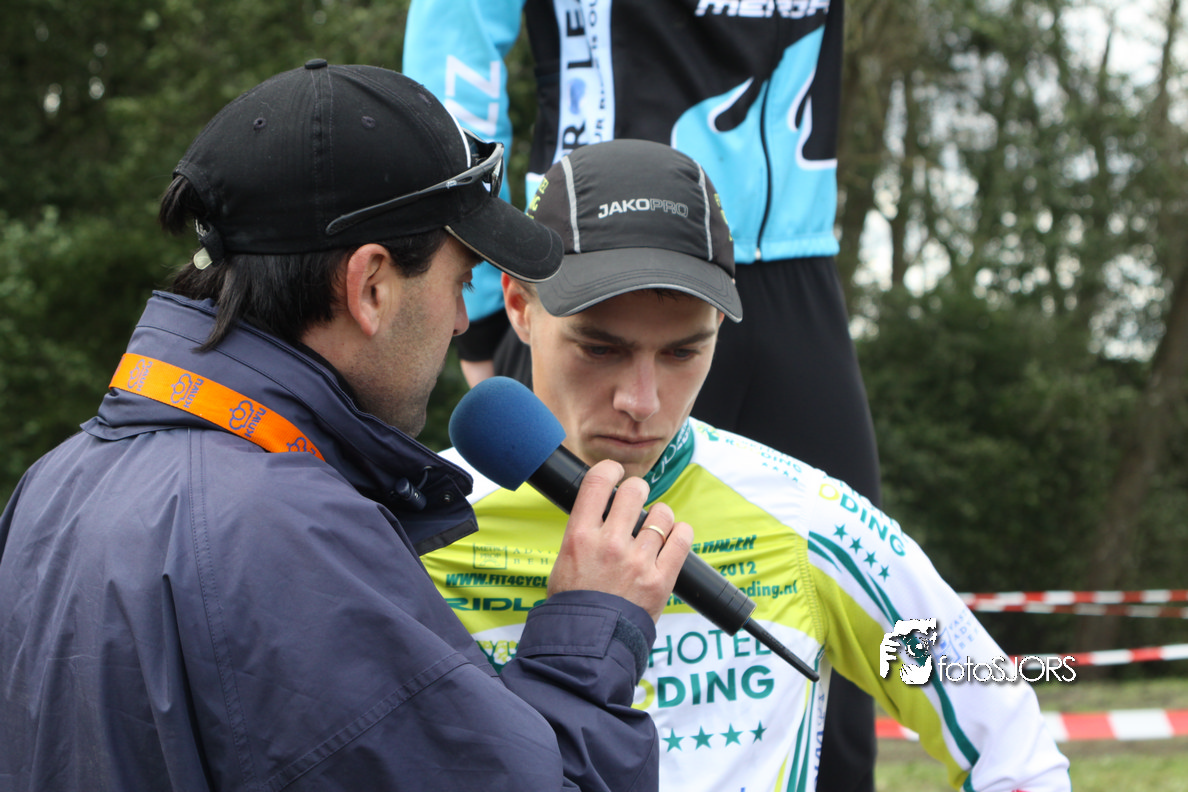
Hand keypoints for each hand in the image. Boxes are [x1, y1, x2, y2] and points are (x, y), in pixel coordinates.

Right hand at [548, 459, 692, 621]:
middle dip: (637, 490)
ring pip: (661, 514)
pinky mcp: (660, 579)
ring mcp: (637, 561)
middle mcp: (610, 543)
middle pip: (634, 491)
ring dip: (660, 516)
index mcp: (580, 536)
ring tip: (655, 527)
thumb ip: (583, 533)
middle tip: (635, 501)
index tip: (614, 473)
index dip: (610, 470)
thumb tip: (598, 510)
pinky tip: (675, 536)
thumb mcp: (564, 561)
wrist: (588, 645)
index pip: (598, 481)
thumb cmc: (573, 605)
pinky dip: (681, 533)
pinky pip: (682, 540)